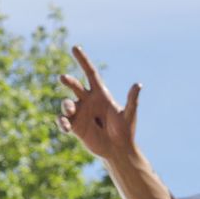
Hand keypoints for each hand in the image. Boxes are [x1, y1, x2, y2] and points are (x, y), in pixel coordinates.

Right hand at [59, 45, 140, 162]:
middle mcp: (88, 101)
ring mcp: (80, 113)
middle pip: (75, 86)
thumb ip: (132, 100)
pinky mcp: (75, 127)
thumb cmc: (125, 131)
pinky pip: (63, 121)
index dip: (83, 60)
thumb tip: (138, 85)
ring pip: (67, 104)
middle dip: (69, 81)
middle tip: (63, 78)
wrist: (118, 150)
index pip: (90, 73)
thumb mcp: (129, 115)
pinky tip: (65, 126)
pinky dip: (61, 122)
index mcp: (100, 94)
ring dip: (66, 105)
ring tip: (69, 110)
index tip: (75, 48)